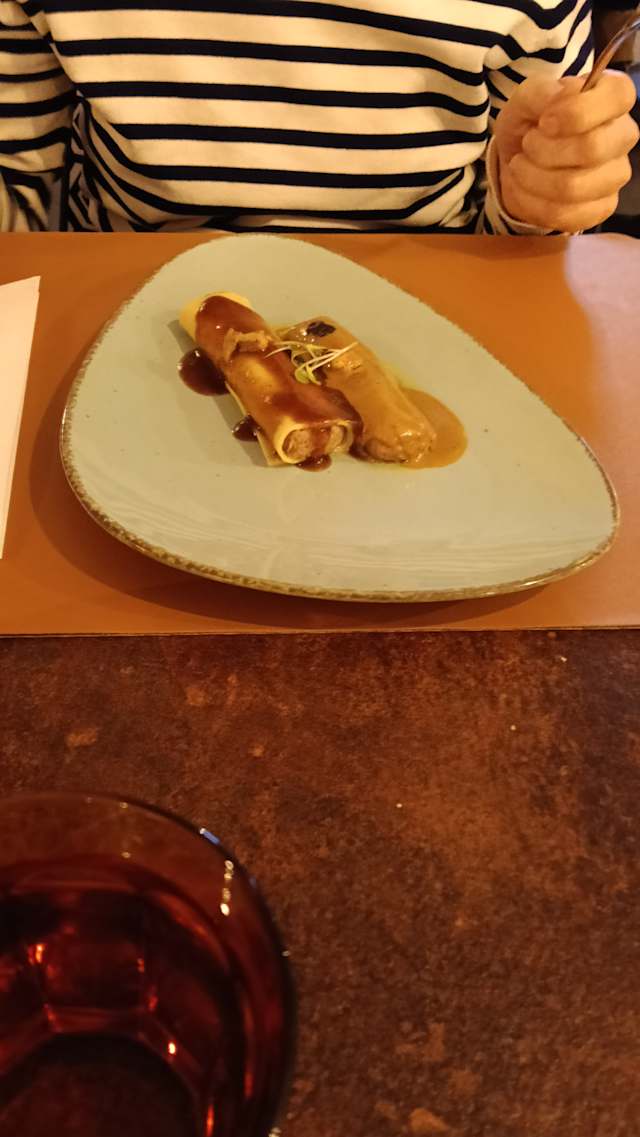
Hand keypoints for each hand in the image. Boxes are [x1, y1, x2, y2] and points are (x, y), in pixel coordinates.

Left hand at [494, 72, 638, 230]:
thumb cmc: (531, 122)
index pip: (620, 96)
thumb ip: (542, 92)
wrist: (518, 160)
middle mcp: (623, 136)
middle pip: (592, 149)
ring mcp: (615, 176)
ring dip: (531, 178)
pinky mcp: (600, 209)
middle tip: (527, 144)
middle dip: (544, 150)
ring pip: (572, 187)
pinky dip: (529, 202)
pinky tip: (522, 187)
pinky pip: (563, 214)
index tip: (545, 121)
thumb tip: (561, 100)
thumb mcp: (526, 98)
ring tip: (520, 166)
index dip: (576, 111)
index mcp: (613, 98)